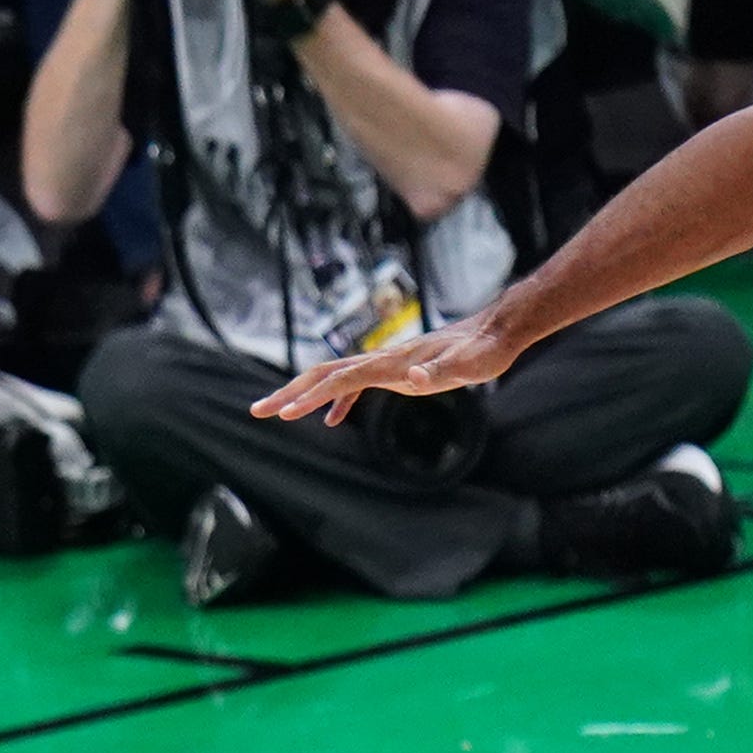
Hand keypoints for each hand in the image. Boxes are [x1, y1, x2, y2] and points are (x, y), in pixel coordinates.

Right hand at [254, 309, 525, 423]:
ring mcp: (384, 364)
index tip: (285, 414)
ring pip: (332, 378)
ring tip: (279, 413)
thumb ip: (439, 371)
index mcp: (388, 362)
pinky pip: (354, 386)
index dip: (311, 397)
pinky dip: (336, 402)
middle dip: (288, 394)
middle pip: (321, 375)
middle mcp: (379, 360)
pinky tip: (333, 421)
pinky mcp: (394, 370)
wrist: (494, 331)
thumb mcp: (468, 366)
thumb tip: (414, 378)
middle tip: (257, 411)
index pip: (338, 380)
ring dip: (303, 395)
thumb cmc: (482, 352)